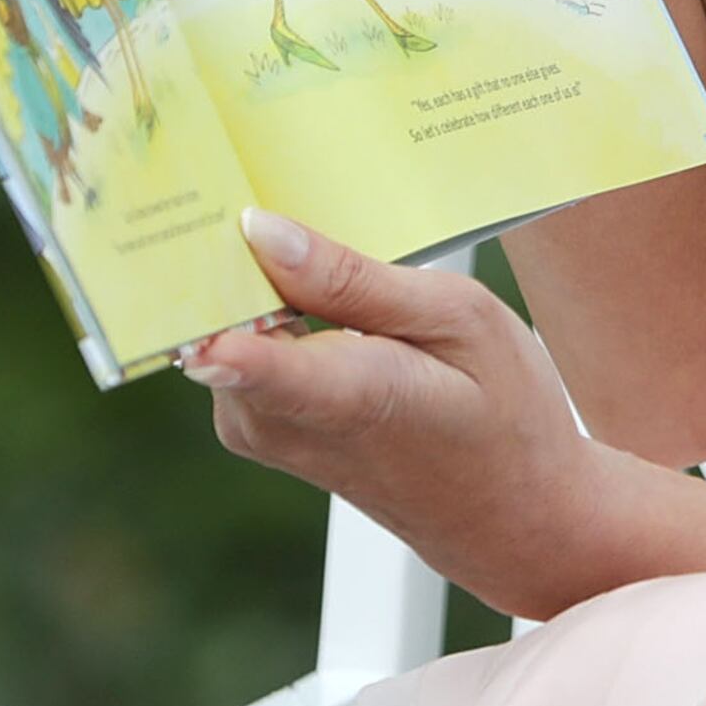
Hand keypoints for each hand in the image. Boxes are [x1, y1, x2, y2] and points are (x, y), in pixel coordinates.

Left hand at [182, 207, 635, 620]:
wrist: (508, 515)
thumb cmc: (502, 410)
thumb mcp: (459, 318)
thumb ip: (354, 278)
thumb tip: (261, 231)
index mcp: (339, 392)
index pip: (230, 351)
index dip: (197, 282)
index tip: (196, 215)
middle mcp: (277, 421)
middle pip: (215, 310)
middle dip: (240, 250)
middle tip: (285, 190)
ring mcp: (258, 432)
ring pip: (225, 323)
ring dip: (260, 277)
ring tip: (327, 253)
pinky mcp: (256, 431)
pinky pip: (238, 346)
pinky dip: (270, 309)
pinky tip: (324, 292)